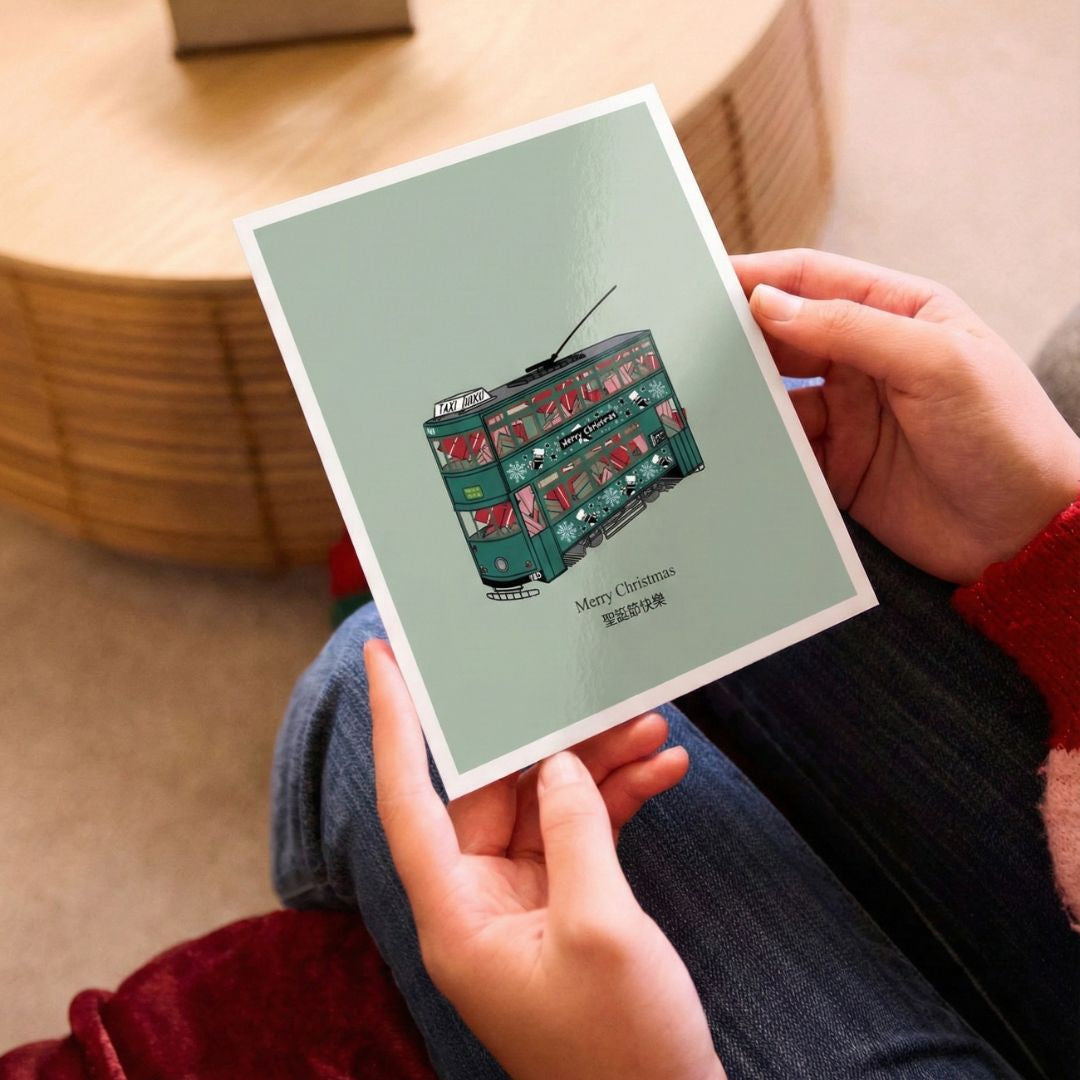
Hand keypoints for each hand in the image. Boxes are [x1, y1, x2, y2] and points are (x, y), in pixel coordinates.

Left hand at [366, 639, 724, 1079]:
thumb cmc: (621, 1049)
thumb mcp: (600, 930)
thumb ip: (576, 833)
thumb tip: (560, 765)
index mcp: (456, 916)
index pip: (408, 800)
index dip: (393, 724)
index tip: (384, 659)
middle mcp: (479, 903)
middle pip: (496, 793)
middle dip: (549, 740)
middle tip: (585, 690)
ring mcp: (525, 906)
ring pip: (547, 808)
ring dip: (597, 767)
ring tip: (649, 728)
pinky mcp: (569, 910)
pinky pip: (583, 838)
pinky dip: (618, 803)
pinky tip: (662, 771)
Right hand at [732, 249, 1079, 583]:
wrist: (1025, 534)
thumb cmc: (1006, 434)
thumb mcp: (937, 363)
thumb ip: (853, 328)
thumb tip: (770, 304)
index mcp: (899, 314)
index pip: (816, 281)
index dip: (761, 277)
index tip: (709, 281)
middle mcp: (868, 361)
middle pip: (787, 338)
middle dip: (740, 340)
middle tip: (687, 343)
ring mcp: (850, 416)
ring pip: (778, 398)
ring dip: (746, 399)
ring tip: (705, 400)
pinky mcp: (838, 468)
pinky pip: (785, 451)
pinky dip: (759, 450)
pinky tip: (737, 449)